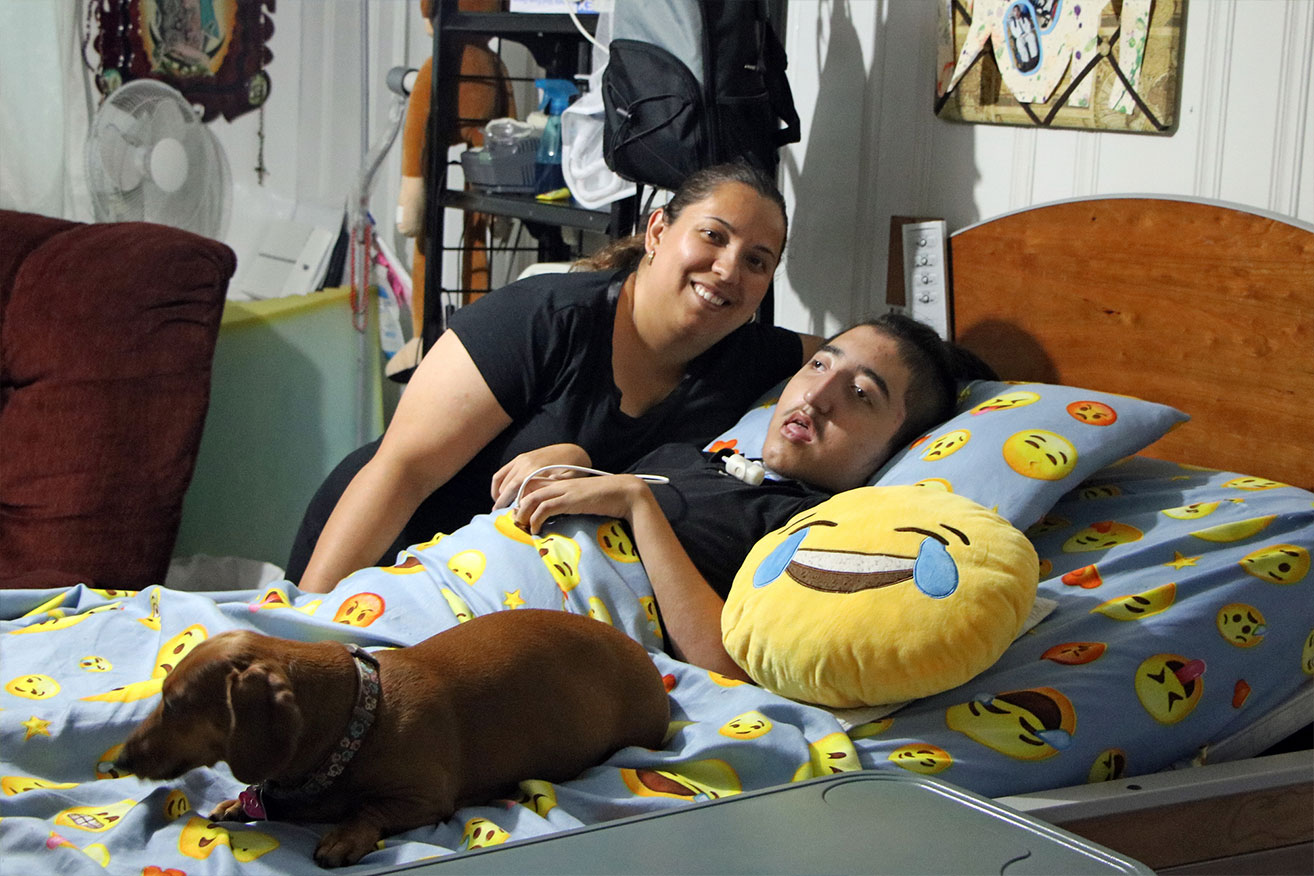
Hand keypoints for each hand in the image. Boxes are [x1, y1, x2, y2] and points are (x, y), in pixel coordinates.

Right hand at [491, 443, 592, 508]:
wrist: (571, 451)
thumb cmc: (572, 470)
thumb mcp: (565, 482)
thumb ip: (550, 490)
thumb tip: (537, 499)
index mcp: (534, 471)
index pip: (516, 492)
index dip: (511, 506)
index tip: (511, 517)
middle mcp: (524, 464)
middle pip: (506, 488)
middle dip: (502, 503)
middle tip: (502, 516)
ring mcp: (520, 460)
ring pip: (501, 481)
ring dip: (499, 495)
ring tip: (501, 508)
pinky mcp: (519, 458)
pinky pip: (501, 473)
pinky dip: (497, 485)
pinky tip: (500, 495)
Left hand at [513, 474, 647, 534]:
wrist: (625, 493)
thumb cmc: (607, 499)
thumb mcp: (583, 500)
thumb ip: (570, 504)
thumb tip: (560, 516)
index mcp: (563, 482)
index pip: (534, 485)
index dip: (522, 498)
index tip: (519, 513)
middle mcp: (560, 483)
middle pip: (527, 490)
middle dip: (516, 507)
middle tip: (514, 522)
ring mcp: (564, 490)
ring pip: (532, 498)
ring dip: (522, 514)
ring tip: (520, 527)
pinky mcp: (569, 500)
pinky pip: (545, 508)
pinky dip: (535, 519)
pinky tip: (535, 529)